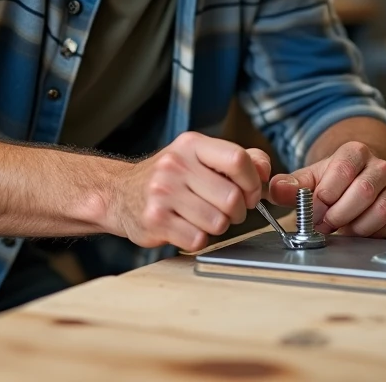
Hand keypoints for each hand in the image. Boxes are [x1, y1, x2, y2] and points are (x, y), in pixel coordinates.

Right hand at [108, 132, 271, 252]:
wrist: (119, 194)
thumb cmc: (168, 177)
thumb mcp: (198, 157)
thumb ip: (236, 159)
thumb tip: (266, 170)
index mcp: (191, 145)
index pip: (238, 160)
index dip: (253, 182)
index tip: (250, 193)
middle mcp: (175, 165)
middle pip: (232, 198)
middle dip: (237, 211)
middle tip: (227, 211)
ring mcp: (163, 193)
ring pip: (218, 222)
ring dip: (217, 226)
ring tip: (202, 218)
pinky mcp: (155, 220)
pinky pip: (198, 240)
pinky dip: (198, 239)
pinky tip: (186, 228)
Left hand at [268, 141, 385, 236]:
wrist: (358, 182)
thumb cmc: (332, 181)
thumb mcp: (309, 179)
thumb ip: (290, 185)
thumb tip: (276, 190)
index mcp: (355, 152)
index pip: (342, 170)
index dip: (325, 195)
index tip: (313, 212)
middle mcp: (380, 166)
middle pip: (363, 191)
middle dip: (338, 214)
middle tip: (324, 225)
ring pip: (379, 209)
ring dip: (354, 226)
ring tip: (340, 229)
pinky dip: (371, 233)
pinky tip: (356, 232)